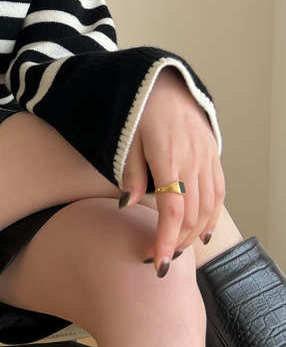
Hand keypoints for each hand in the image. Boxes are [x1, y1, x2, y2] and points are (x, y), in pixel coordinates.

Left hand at [120, 67, 224, 274]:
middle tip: (158, 258)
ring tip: (176, 249)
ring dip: (193, 233)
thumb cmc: (140, 112)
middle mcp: (192, 161)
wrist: (165, 84)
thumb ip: (130, 173)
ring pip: (208, 208)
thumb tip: (127, 205)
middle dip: (175, 242)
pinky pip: (218, 193)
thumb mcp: (127, 139)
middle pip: (191, 215)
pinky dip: (211, 216)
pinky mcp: (213, 157)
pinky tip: (201, 231)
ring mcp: (207, 160)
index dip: (164, 240)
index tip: (157, 262)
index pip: (171, 211)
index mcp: (168, 158)